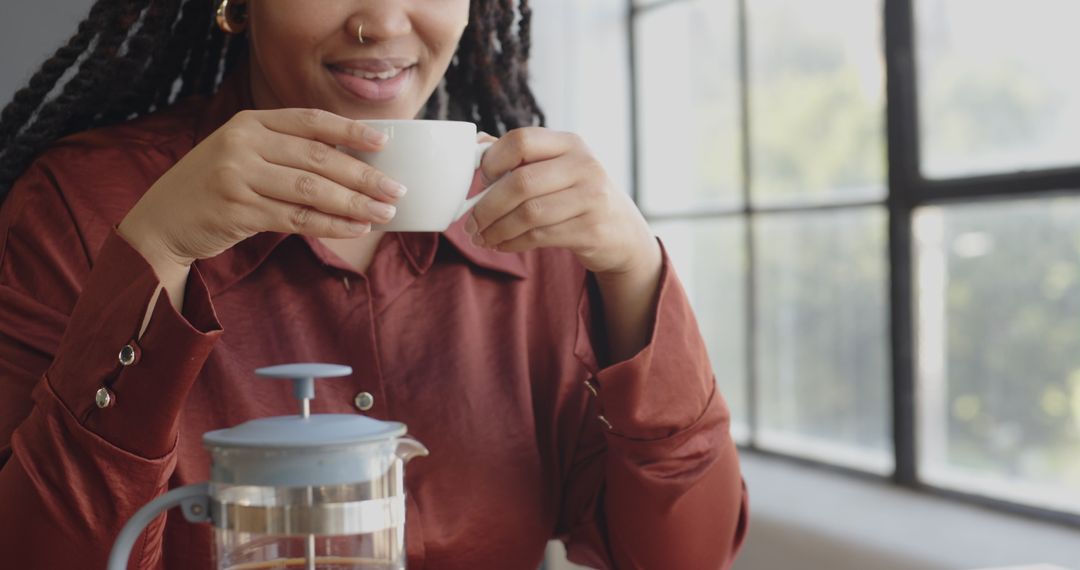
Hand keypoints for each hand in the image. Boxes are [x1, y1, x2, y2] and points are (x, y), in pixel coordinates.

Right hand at [118, 108, 404, 274]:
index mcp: (249, 122)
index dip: (350, 131)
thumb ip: (285, 150)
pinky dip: (331, 224)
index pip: (310, 120)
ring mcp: (237, 177)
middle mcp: (242, 144)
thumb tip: (351, 160)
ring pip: (311, 190)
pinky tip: (356, 228)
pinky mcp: (237, 211)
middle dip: (363, 175)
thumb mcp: (242, 154)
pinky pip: (296, 218)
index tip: (384, 143)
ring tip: (384, 212)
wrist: (161, 221)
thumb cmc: (214, 188)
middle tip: (396, 189)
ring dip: (354, 203)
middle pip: (318, 158)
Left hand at [465, 127, 658, 276]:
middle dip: (487, 206)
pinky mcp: (592, 230)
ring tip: (481, 238)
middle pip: (521, 182)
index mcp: (570, 143)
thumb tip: (476, 144)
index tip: (480, 181)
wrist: (622, 231)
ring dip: (496, 229)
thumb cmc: (578, 195)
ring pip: (528, 214)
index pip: (521, 140)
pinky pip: (539, 237)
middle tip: (470, 223)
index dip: (492, 160)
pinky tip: (501, 244)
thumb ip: (520, 155)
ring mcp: (592, 198)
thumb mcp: (558, 167)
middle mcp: (585, 166)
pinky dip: (512, 243)